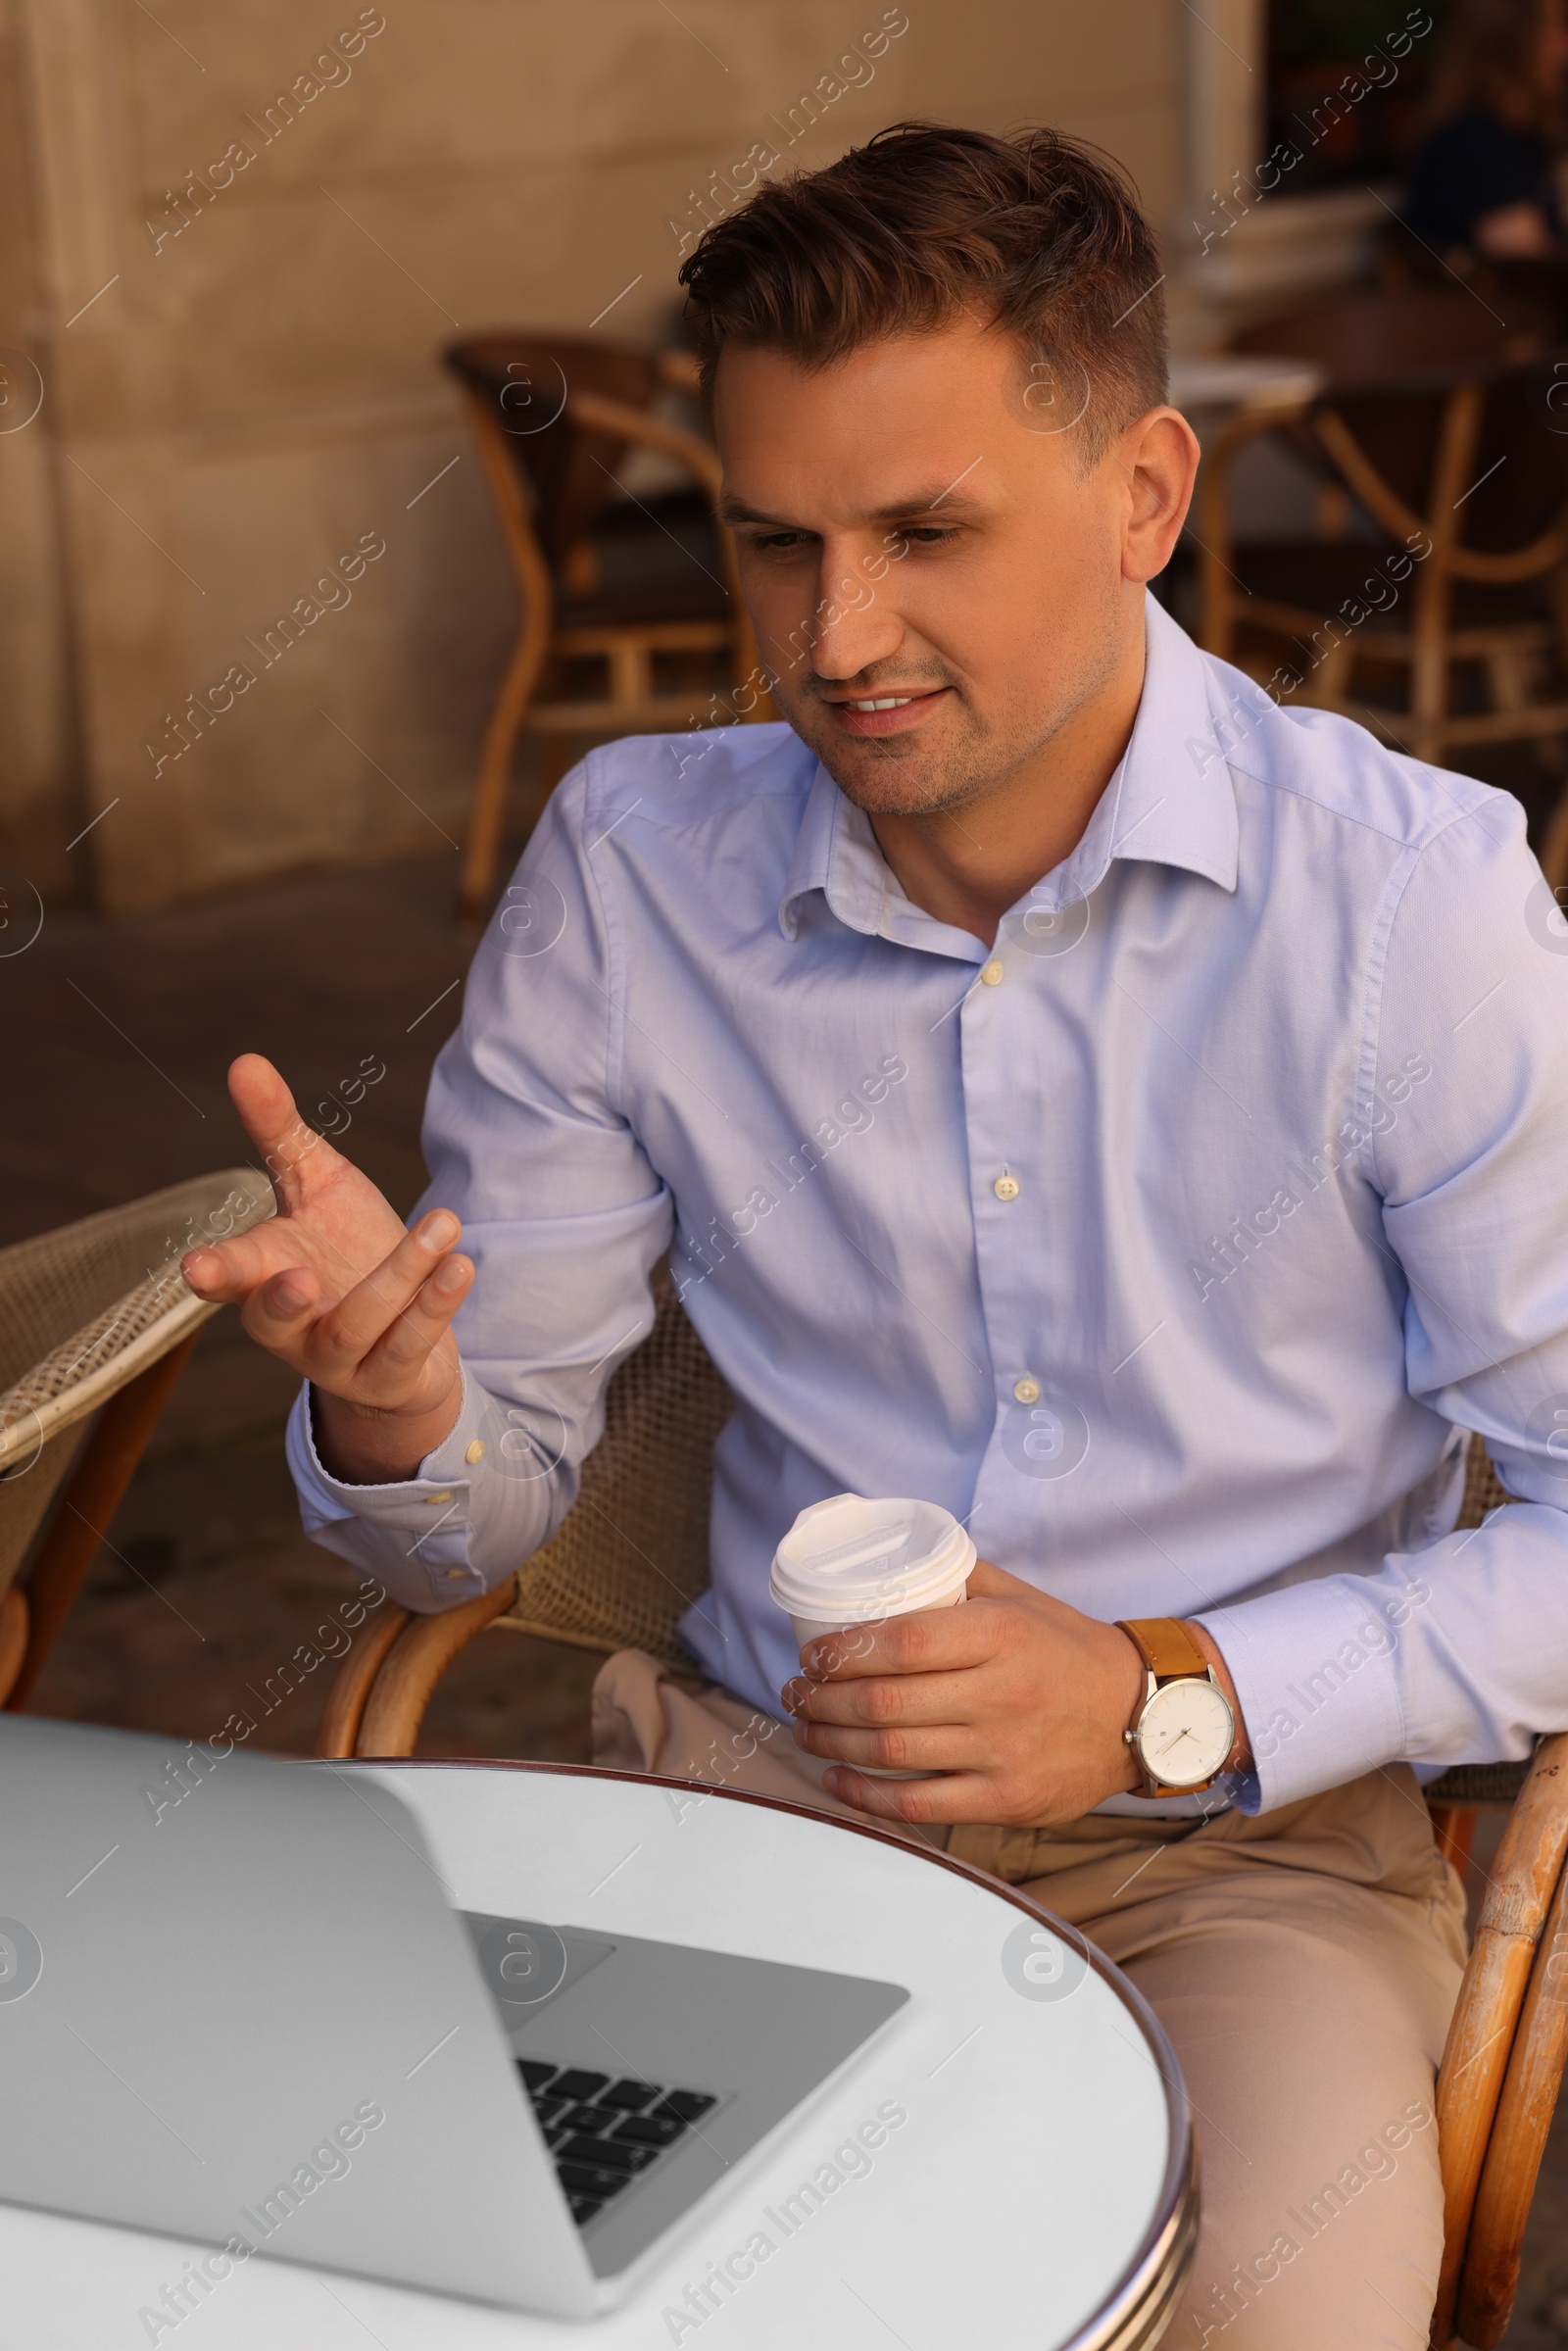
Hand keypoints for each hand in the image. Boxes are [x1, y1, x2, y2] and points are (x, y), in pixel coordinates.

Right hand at [181, 1053, 473, 1482]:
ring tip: (444, 1223)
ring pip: (358, 1325)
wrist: (400, 1329)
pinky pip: (407, 1347)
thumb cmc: (343, 1247)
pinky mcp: (387, 1377)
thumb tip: (244, 1061)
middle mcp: (290, 1326)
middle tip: (304, 1276)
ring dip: (402, 1276)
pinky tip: (461, 1264)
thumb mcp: (316, 1183)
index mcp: (261, 1274)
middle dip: (284, 1301)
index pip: (228, 1277)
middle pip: (274, 1320)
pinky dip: (434, 1307)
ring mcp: (337, 1358)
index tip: (196, 1267)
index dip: (213, 1273)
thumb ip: (278, 1131)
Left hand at [781, 1561, 1245, 1828]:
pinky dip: (865, 1795)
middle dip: (823, 1698)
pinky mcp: (1005, 1801)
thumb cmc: (1069, 1650)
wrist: (1141, 1714)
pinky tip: (837, 1777)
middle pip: (884, 1701)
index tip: (813, 1654)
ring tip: (805, 1727)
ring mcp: (1002, 1752)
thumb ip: (958, 1579)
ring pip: (891, 1752)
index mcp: (1000, 1634)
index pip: (901, 1640)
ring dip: (832, 1741)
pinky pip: (918, 1804)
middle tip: (796, 1691)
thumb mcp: (1021, 1598)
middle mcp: (1000, 1694)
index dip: (843, 1650)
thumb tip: (890, 1563)